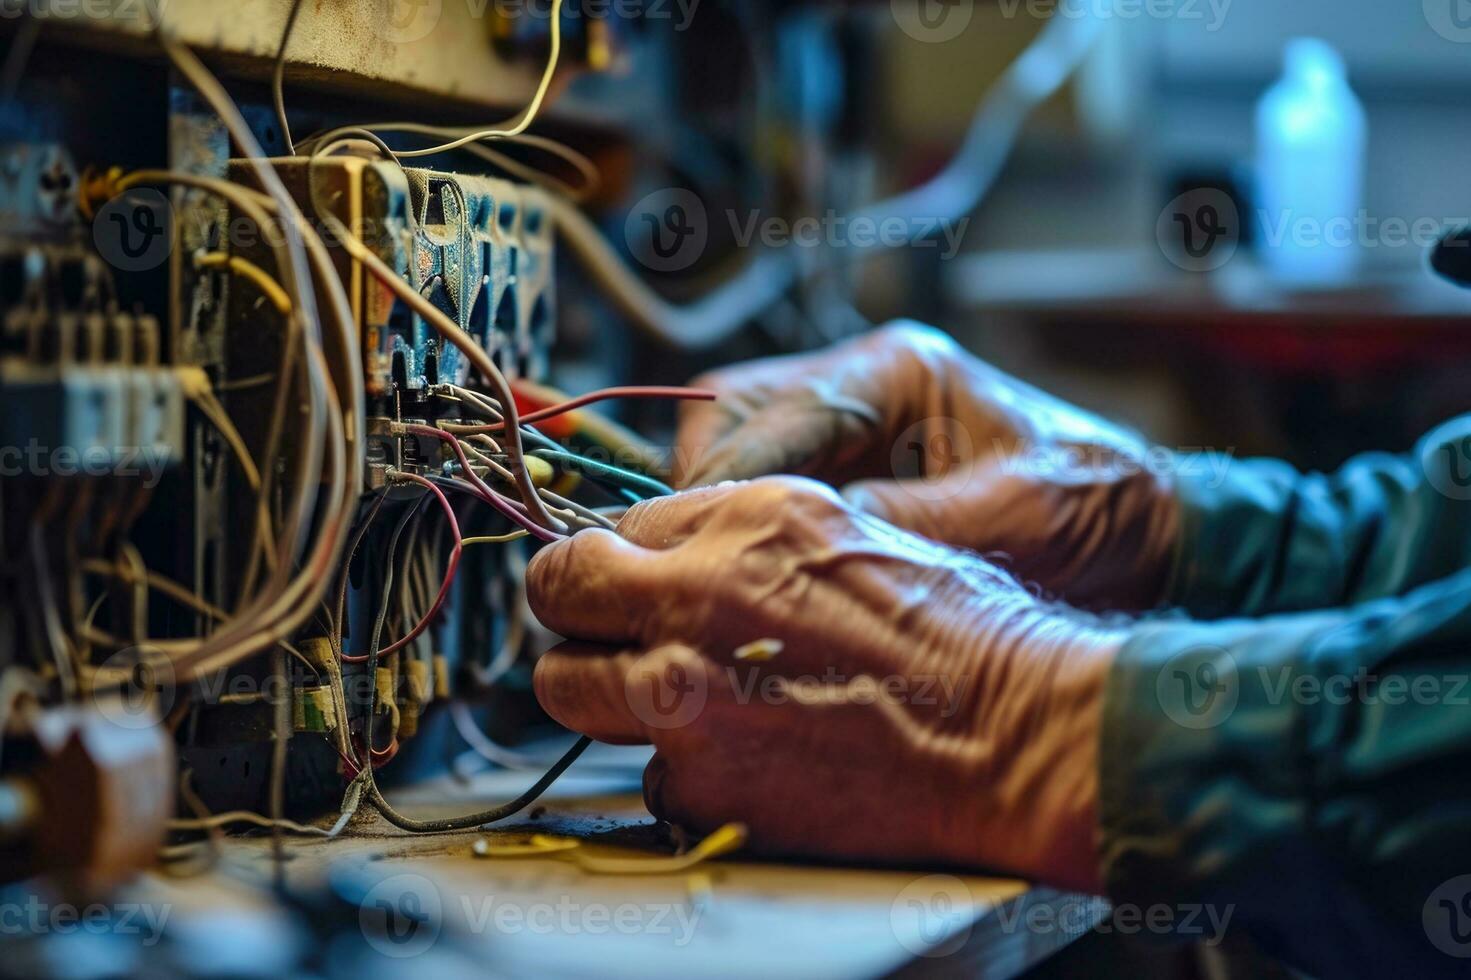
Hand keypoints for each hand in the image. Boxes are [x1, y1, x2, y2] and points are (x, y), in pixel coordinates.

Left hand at [526, 477, 1122, 890]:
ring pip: (577, 693)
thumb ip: (724, 530)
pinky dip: (686, 768)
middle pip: (554, 606)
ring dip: (613, 693)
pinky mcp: (703, 792)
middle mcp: (692, 607)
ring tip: (686, 700)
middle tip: (617, 635)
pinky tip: (752, 757)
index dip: (610, 561)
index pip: (600, 533)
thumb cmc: (950, 626)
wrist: (1010, 735)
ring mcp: (686, 707)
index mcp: (732, 527)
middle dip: (578, 618)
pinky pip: (650, 775)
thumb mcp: (836, 526)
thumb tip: (645, 547)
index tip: (622, 582)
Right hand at [673, 321, 1178, 609]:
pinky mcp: (853, 473)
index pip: (768, 412)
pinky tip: (759, 584)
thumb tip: (797, 546)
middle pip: (727, 416)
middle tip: (698, 567)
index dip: (722, 481)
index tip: (696, 545)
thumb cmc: (1096, 516)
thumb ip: (903, 526)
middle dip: (700, 488)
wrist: (1151, 537)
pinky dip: (752, 533)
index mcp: (897, 373)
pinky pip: (771, 492)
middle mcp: (860, 385)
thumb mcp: (1010, 520)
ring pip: (734, 451)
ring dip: (718, 513)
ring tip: (723, 581)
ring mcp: (851, 427)